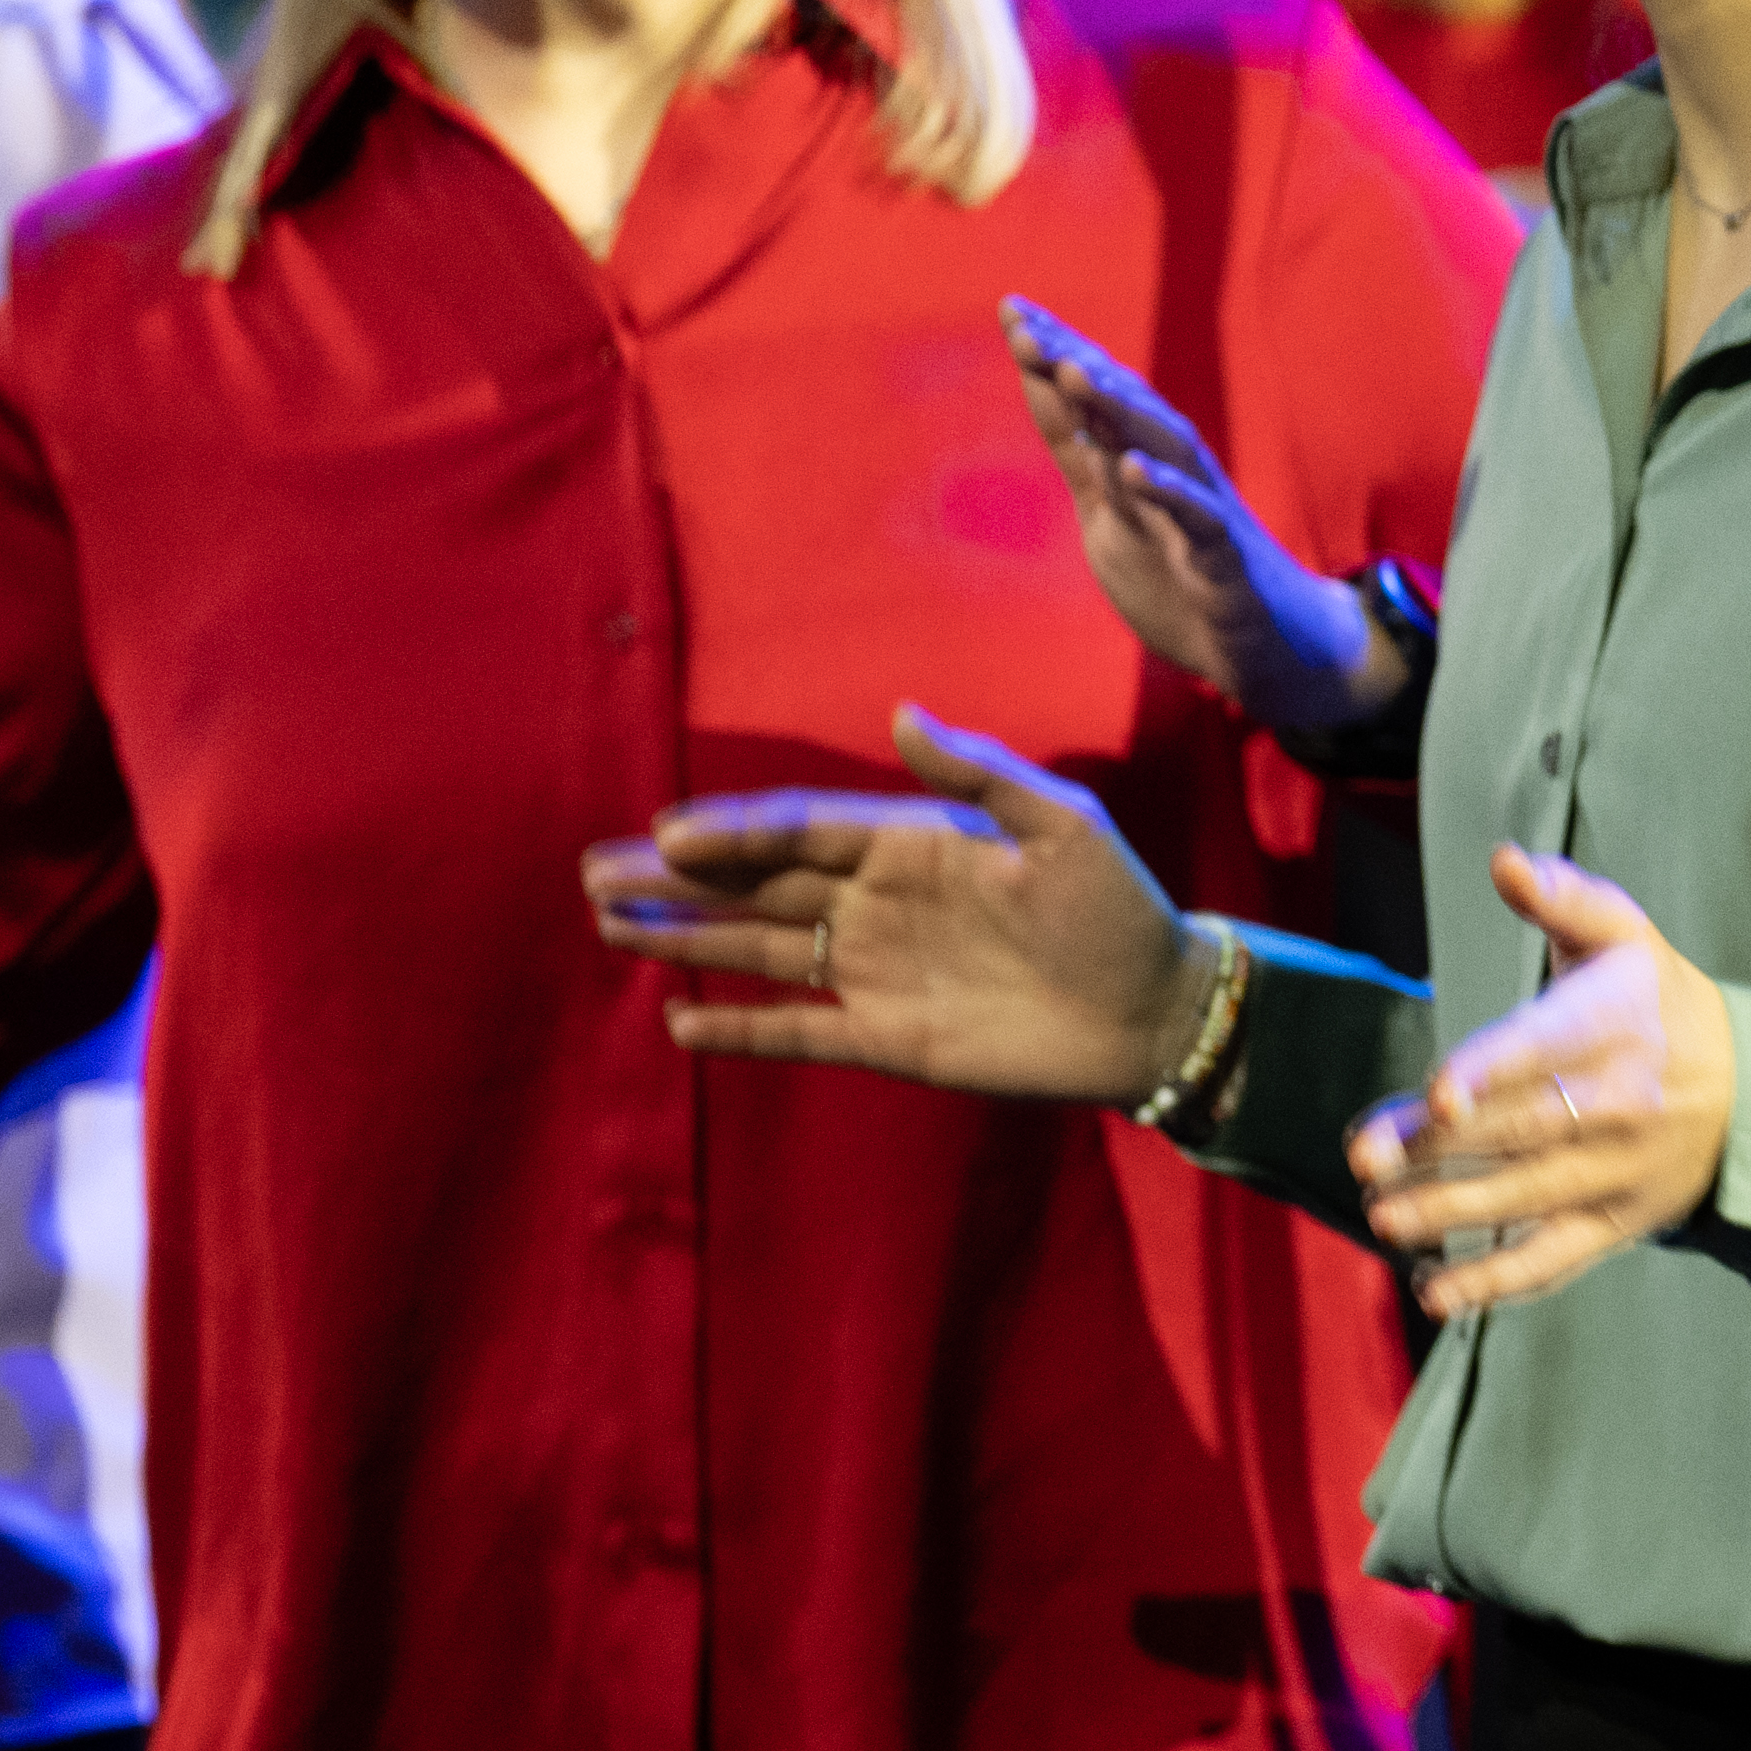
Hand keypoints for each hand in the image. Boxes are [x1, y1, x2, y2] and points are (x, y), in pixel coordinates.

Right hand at [593, 704, 1193, 1099]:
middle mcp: (880, 903)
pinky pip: (798, 1031)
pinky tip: (679, 1018)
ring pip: (760, 949)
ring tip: (609, 923)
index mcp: (914, 844)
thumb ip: (979, 772)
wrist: (1154, 1010)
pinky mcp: (887, 1038)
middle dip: (679, 876)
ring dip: (686, 937)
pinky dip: (740, 1027)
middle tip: (595, 871)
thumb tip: (897, 712)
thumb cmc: (1118, 909)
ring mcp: (877, 971)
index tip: (666, 834)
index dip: (734, 831)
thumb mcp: (1062, 824)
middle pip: (760, 884)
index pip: (803, 830)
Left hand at [1005, 298, 1393, 749]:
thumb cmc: (1182, 572)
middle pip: (1122, 405)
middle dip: (1073, 363)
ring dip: (1118, 407)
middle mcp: (1171, 469)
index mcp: (1138, 460)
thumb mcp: (1112, 513)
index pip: (1092, 397)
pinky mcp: (1223, 554)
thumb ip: (1081, 455)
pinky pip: (1197, 516)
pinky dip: (1166, 490)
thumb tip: (1041, 390)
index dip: (1054, 352)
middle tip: (1025, 326)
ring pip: (1161, 444)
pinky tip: (1131, 468)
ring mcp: (1200, 507)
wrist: (1260, 641)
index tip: (1011, 308)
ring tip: (1072, 372)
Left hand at [1349, 848, 1732, 1318]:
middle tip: (1365, 1158)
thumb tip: (1502, 861)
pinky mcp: (1613, 1224)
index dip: (1490, 1072)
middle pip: (1521, 1130)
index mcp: (1615, 1025)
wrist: (1748, 1090)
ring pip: (1529, 1198)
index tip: (1438, 1094)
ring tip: (1384, 1218)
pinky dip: (1496, 1284)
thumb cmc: (1657, 1001)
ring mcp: (1617, 1171)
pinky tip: (1434, 1293)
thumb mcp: (1624, 935)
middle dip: (1440, 1149)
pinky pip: (1554, 1261)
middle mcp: (1619, 1103)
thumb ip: (1562, 896)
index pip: (1544, 1050)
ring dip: (1453, 1214)